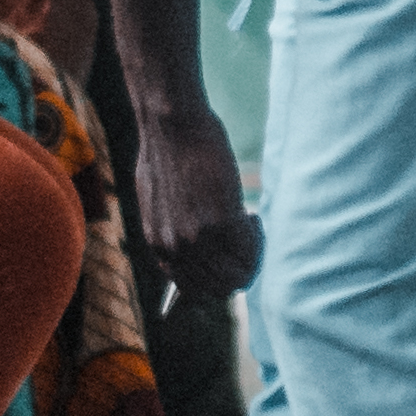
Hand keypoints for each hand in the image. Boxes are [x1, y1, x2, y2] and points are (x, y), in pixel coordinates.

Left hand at [131, 96, 262, 303]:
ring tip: (250, 227)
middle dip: (240, 270)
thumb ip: (174, 230)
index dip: (218, 275)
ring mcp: (198, 238)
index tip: (228, 255)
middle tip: (247, 242)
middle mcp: (176, 249)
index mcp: (159, 246)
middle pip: (220, 287)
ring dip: (251, 255)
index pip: (194, 288)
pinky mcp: (221, 221)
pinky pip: (250, 248)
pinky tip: (252, 215)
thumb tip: (194, 245)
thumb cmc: (166, 155)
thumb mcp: (159, 203)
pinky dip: (257, 238)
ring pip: (238, 274)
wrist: (171, 127)